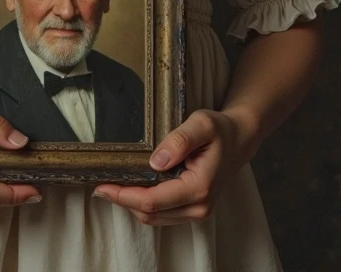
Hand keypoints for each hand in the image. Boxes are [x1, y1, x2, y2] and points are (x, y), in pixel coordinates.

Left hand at [92, 108, 258, 225]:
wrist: (240, 139)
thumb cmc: (220, 129)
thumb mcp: (201, 123)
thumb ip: (179, 140)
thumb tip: (155, 161)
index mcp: (199, 187)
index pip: (153, 200)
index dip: (124, 196)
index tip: (102, 186)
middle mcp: (199, 206)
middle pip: (150, 213)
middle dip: (123, 202)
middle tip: (100, 186)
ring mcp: (197, 211)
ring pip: (154, 218)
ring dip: (132, 205)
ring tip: (112, 187)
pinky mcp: (193, 209)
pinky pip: (162, 214)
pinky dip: (144, 204)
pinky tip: (132, 189)